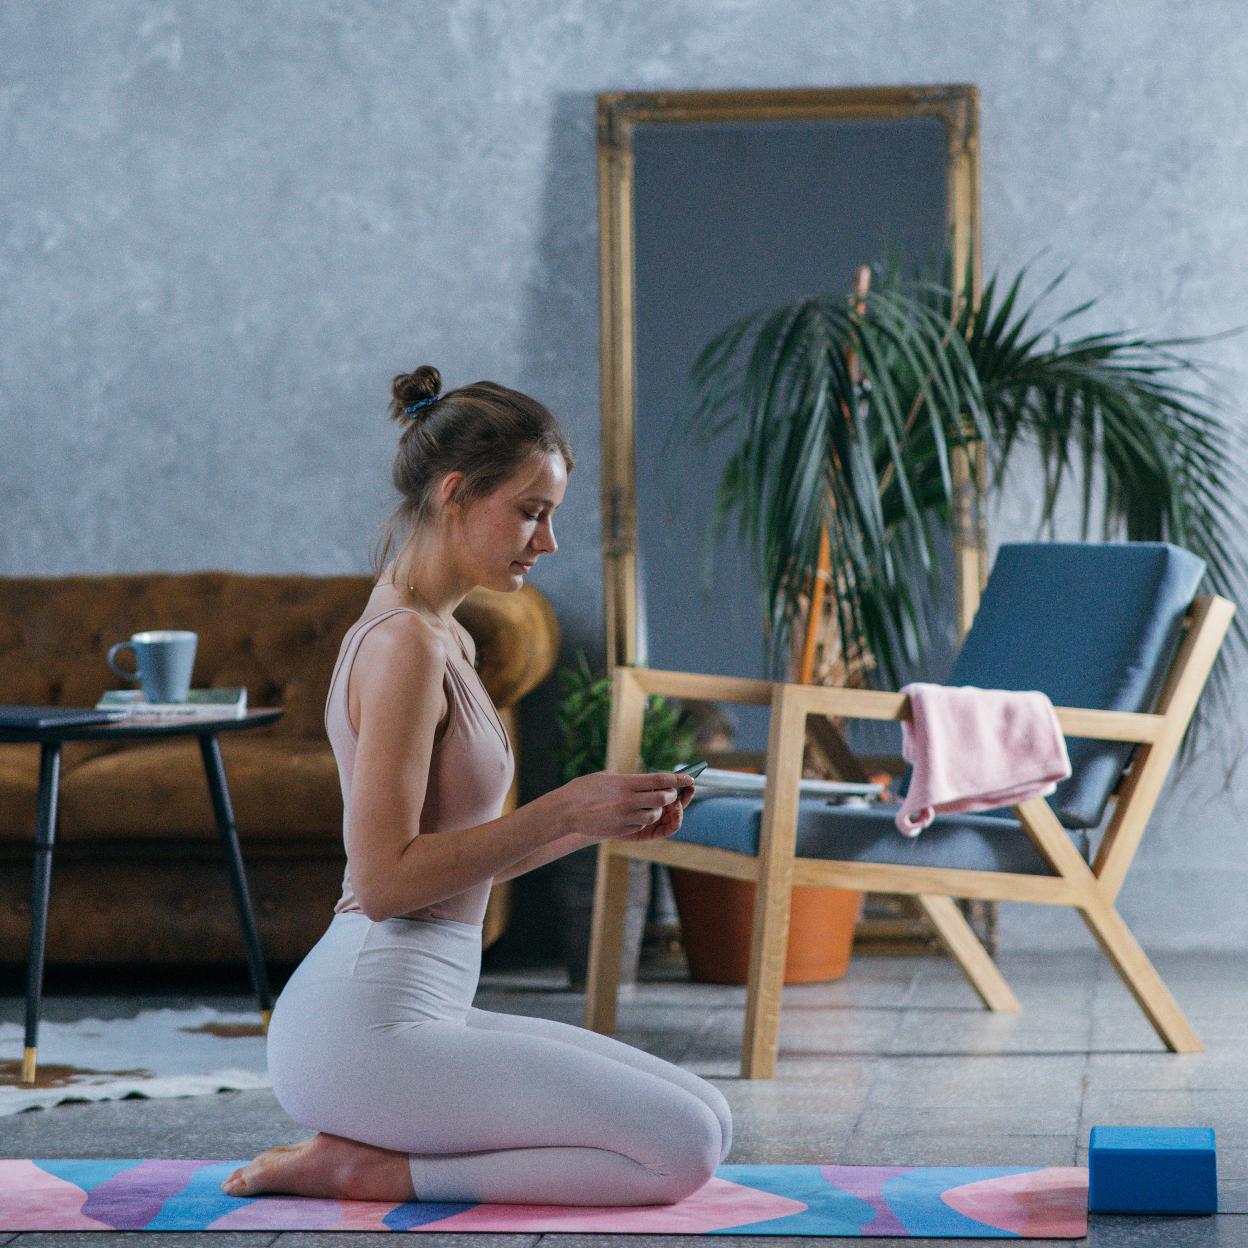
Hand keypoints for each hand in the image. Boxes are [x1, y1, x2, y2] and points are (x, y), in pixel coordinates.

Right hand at [556, 770, 695, 842]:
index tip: (690, 778)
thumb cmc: (583, 790)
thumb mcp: (607, 777)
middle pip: (662, 798)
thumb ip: (628, 780)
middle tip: (671, 794)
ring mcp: (624, 817)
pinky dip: (644, 819)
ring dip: (658, 810)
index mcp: (625, 783)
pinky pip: (641, 825)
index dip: (678, 779)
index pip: (660, 779)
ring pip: (654, 815)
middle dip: (672, 796)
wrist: (565, 811)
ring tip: (651, 804)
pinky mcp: (620, 830)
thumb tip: (648, 781)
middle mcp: (627, 800)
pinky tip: (638, 814)